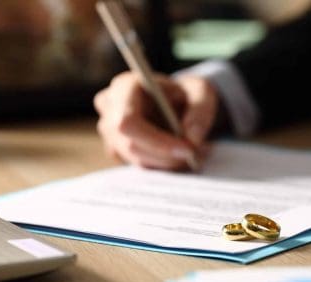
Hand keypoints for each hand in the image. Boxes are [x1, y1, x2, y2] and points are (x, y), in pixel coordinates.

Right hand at [94, 72, 217, 169]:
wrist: (176, 102)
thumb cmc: (185, 93)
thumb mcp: (201, 92)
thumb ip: (201, 110)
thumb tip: (191, 138)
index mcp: (124, 86)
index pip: (127, 122)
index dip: (156, 141)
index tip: (187, 149)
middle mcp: (109, 107)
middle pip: (131, 145)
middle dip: (167, 155)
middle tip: (196, 154)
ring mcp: (108, 130)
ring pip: (138, 159)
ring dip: (169, 161)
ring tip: (195, 151)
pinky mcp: (116, 148)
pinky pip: (141, 164)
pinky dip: (164, 164)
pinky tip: (180, 152)